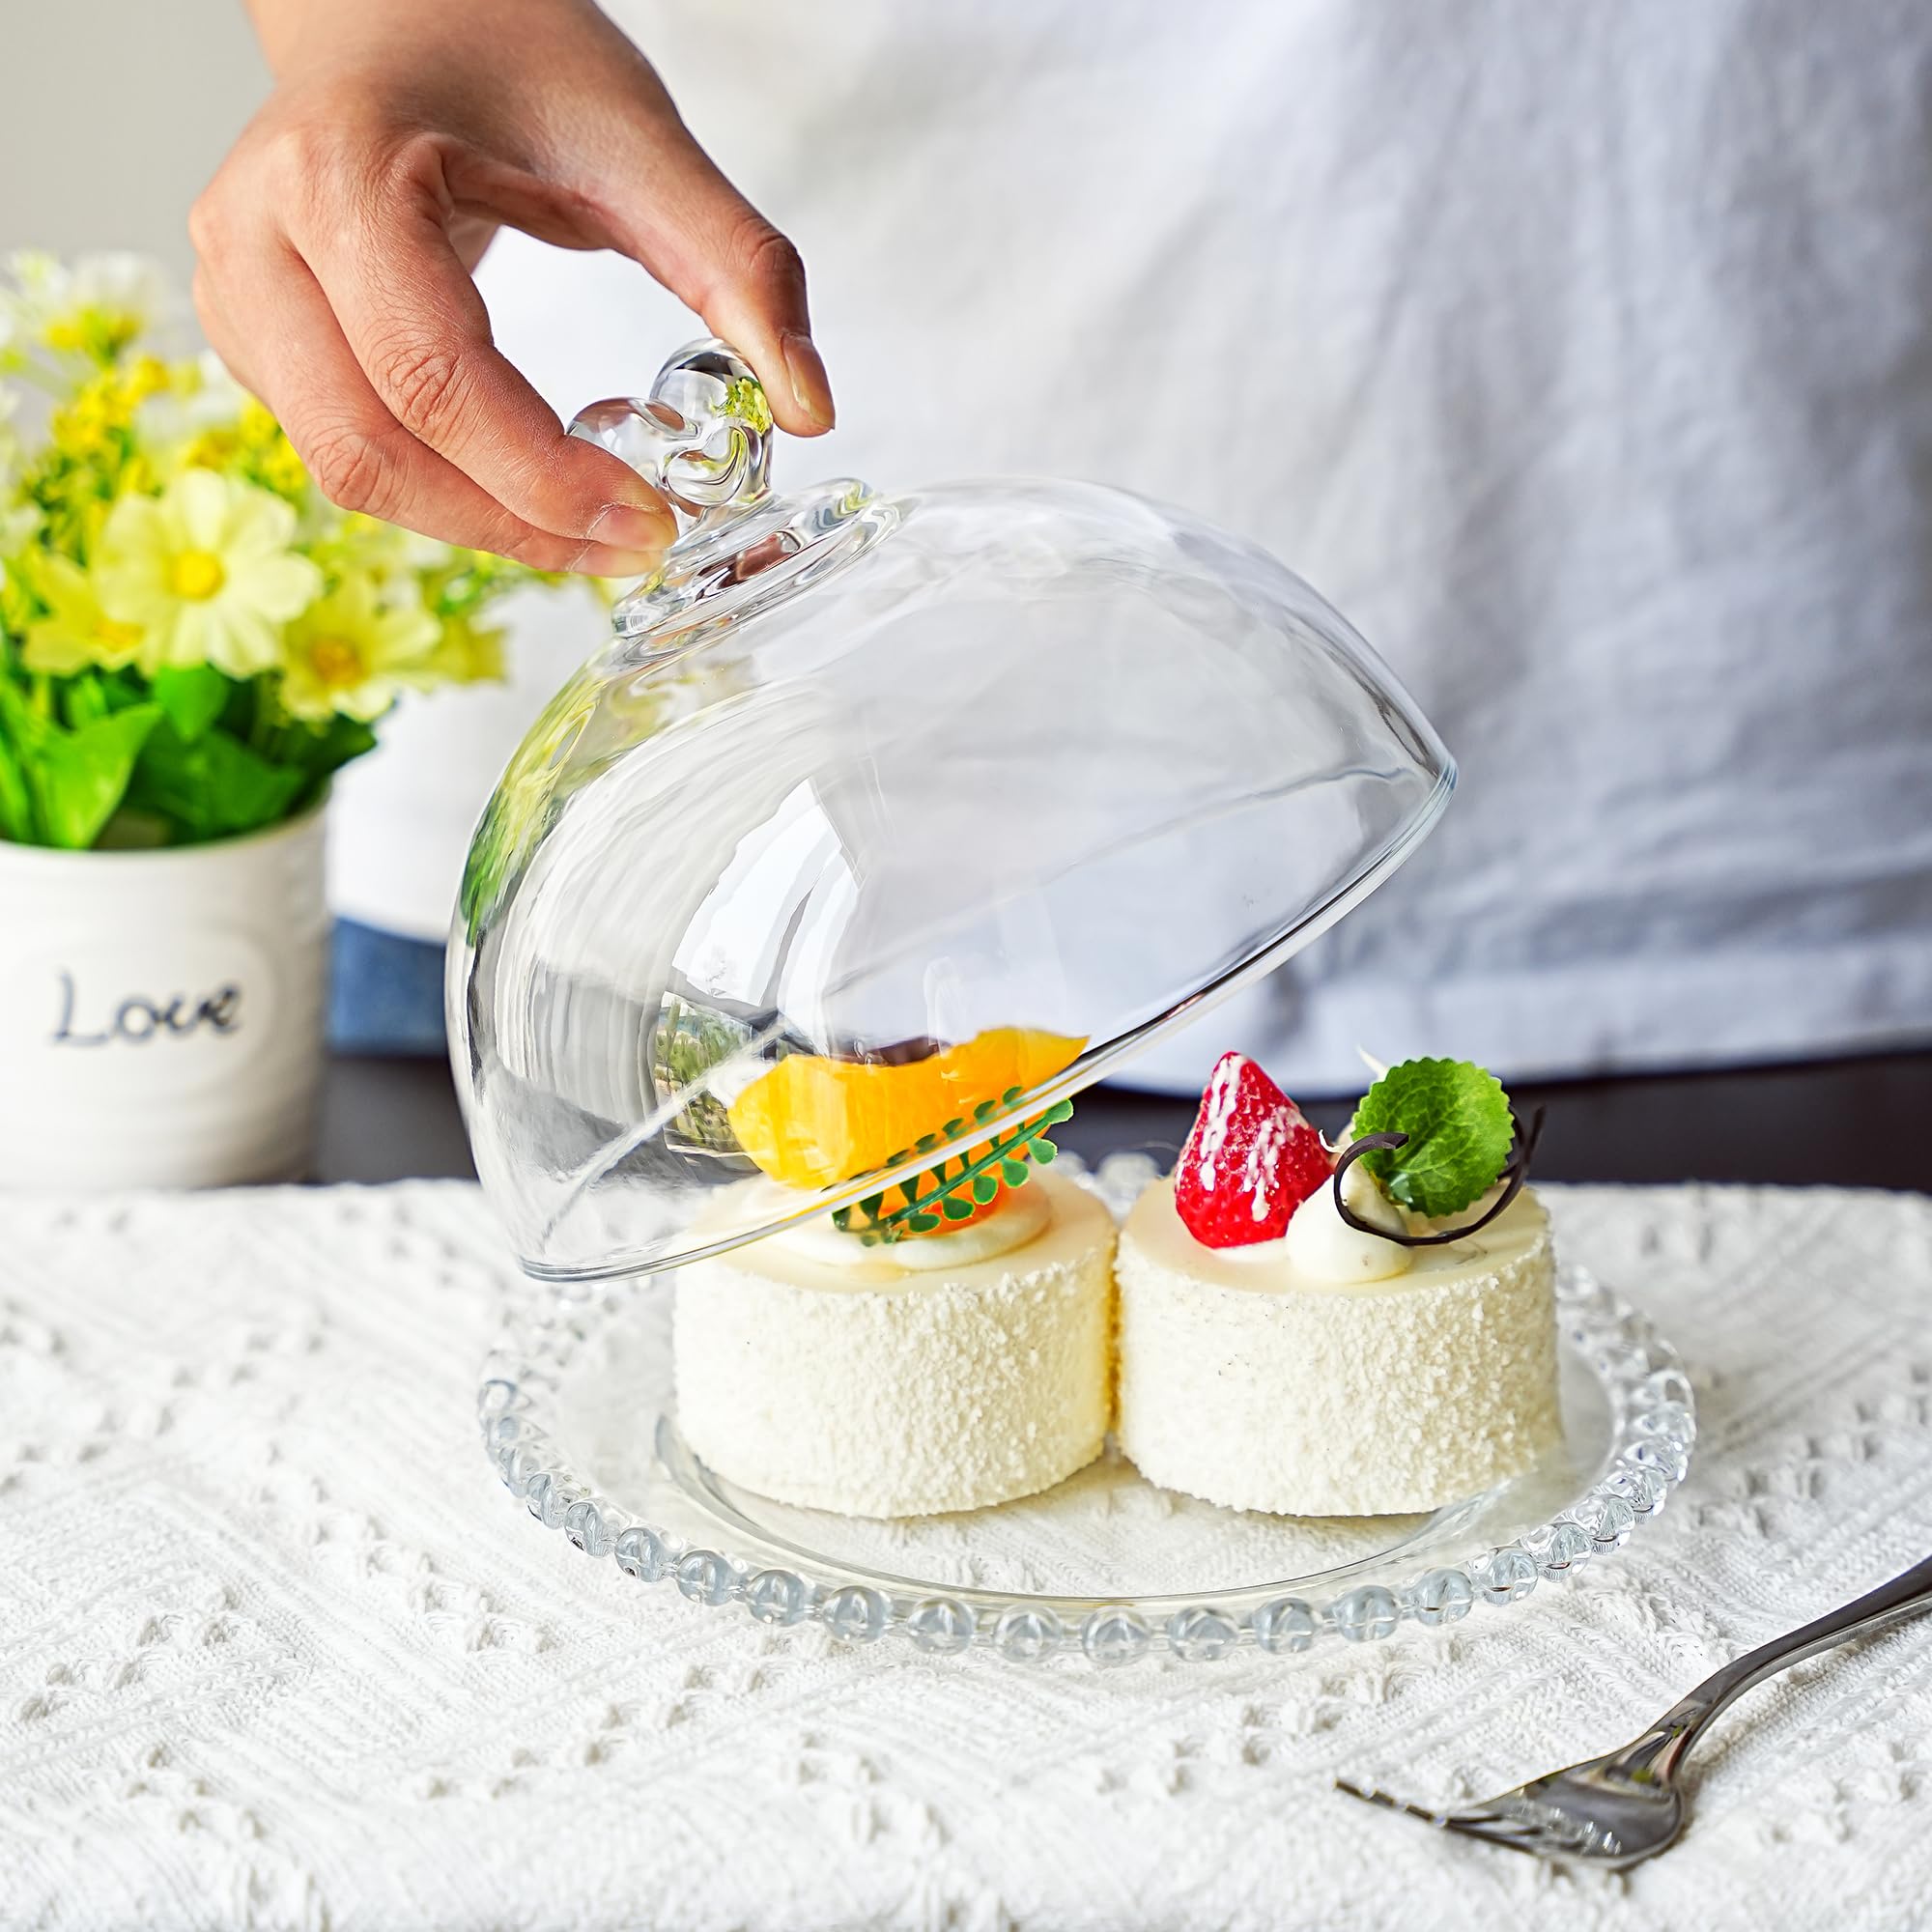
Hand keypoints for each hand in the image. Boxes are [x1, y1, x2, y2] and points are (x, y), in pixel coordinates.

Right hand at [192, 0, 833, 573]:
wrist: (400, 9)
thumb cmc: (502, 49)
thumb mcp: (636, 138)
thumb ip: (737, 265)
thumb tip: (807, 408)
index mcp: (337, 171)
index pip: (433, 376)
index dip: (543, 478)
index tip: (649, 521)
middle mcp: (255, 237)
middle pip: (369, 450)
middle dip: (511, 526)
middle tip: (630, 548)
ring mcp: (235, 292)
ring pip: (346, 471)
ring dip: (477, 524)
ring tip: (592, 526)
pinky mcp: (251, 336)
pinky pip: (345, 452)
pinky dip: (443, 492)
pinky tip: (528, 486)